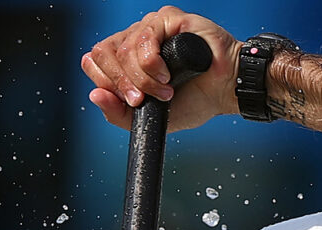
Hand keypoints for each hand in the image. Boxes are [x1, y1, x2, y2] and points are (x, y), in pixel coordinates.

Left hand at [81, 6, 239, 131]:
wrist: (227, 92)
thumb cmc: (197, 100)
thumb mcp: (152, 118)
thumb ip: (119, 114)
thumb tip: (94, 95)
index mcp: (127, 58)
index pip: (94, 61)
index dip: (106, 82)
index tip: (131, 101)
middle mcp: (136, 39)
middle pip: (103, 52)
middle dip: (121, 83)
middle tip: (142, 100)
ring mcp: (151, 27)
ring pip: (124, 49)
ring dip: (143, 79)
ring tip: (165, 91)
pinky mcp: (168, 19)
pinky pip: (144, 37)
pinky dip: (152, 64)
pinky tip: (168, 75)